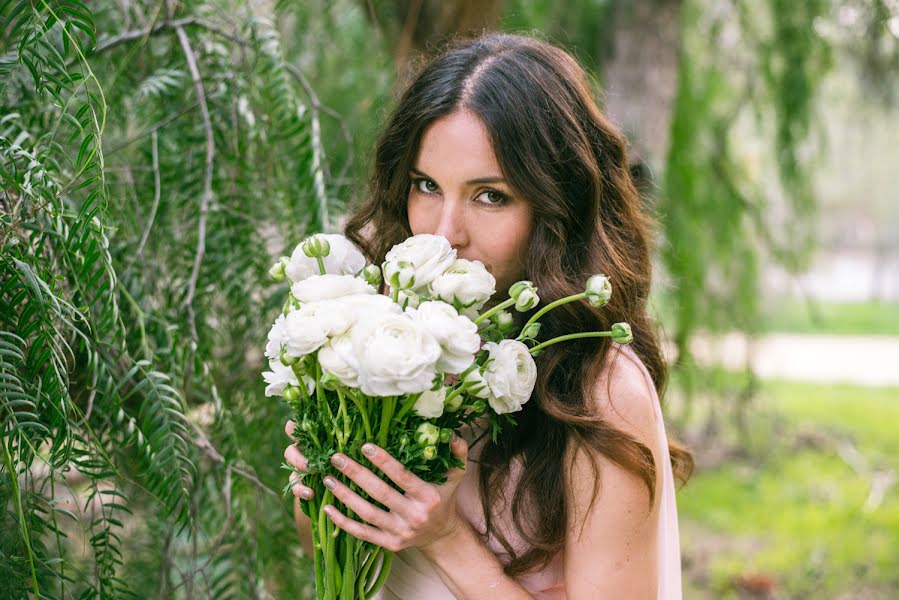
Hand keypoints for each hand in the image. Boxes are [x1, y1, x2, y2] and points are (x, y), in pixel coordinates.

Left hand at [284, 418, 469, 552]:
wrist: (442, 535)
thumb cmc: (444, 498)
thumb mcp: (455, 475)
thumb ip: (456, 453)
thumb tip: (452, 434)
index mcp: (428, 496)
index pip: (402, 476)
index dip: (383, 461)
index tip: (364, 446)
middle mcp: (414, 515)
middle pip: (380, 493)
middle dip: (356, 474)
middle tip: (336, 458)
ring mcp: (400, 532)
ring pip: (367, 513)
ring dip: (345, 496)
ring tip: (327, 479)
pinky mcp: (389, 544)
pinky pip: (362, 533)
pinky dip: (343, 522)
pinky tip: (327, 509)